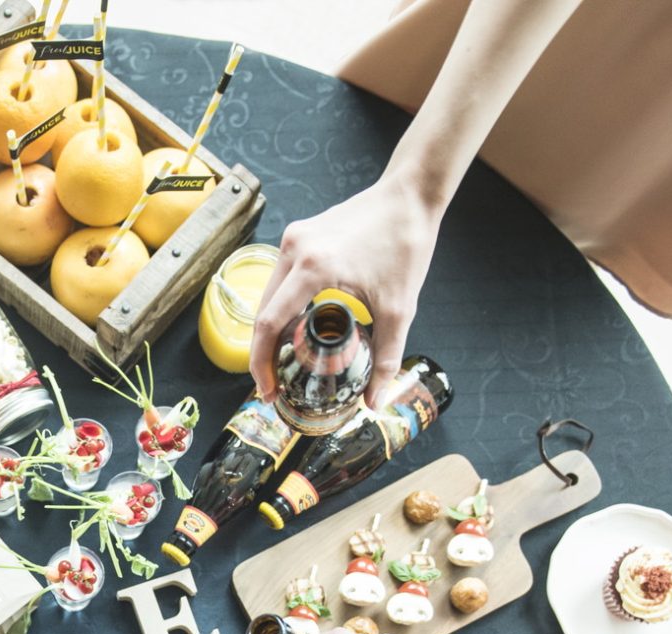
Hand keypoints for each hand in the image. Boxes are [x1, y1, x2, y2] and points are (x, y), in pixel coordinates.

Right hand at [249, 178, 442, 404]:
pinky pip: (281, 278)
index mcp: (313, 268)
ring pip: (268, 295)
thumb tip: (375, 400)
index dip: (261, 363)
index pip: (270, 324)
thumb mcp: (399, 308)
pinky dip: (282, 305)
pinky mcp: (299, 234)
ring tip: (283, 360)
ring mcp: (293, 239)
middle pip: (262, 313)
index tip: (268, 389)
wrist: (410, 195)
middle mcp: (294, 250)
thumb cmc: (406, 244)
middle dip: (263, 352)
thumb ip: (386, 357)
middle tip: (273, 384)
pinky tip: (297, 325)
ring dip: (272, 329)